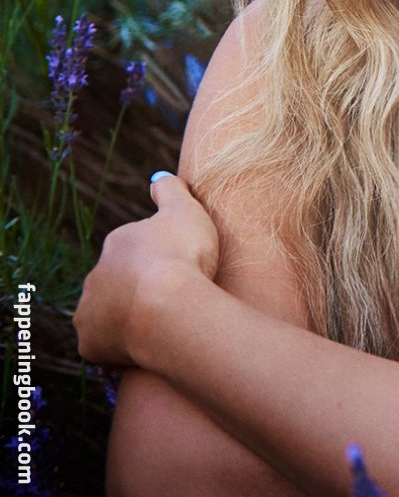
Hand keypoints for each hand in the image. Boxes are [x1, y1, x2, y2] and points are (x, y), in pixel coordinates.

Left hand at [75, 173, 220, 367]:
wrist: (169, 308)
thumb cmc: (182, 256)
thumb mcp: (187, 211)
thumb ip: (172, 191)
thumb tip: (159, 176)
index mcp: (118, 242)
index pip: (135, 247)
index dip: (160, 256)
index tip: (181, 265)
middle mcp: (95, 275)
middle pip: (118, 280)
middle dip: (139, 286)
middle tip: (172, 296)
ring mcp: (89, 311)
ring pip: (109, 313)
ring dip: (129, 315)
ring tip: (161, 322)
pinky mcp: (91, 344)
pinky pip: (107, 344)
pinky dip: (123, 344)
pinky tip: (148, 342)